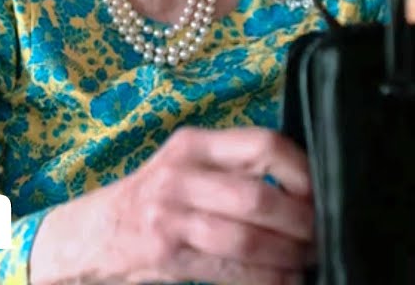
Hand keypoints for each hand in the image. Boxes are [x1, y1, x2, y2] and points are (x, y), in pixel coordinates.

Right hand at [30, 126, 314, 284]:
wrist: (91, 233)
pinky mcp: (166, 256)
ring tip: (308, 259)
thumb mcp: (186, 166)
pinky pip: (229, 271)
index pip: (262, 145)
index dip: (302, 171)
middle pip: (259, 197)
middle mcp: (180, 175)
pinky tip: (284, 279)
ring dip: (288, 255)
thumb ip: (234, 168)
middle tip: (322, 234)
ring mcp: (170, 217)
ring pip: (247, 238)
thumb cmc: (153, 198)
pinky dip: (266, 278)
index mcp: (194, 144)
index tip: (322, 192)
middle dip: (302, 222)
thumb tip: (305, 187)